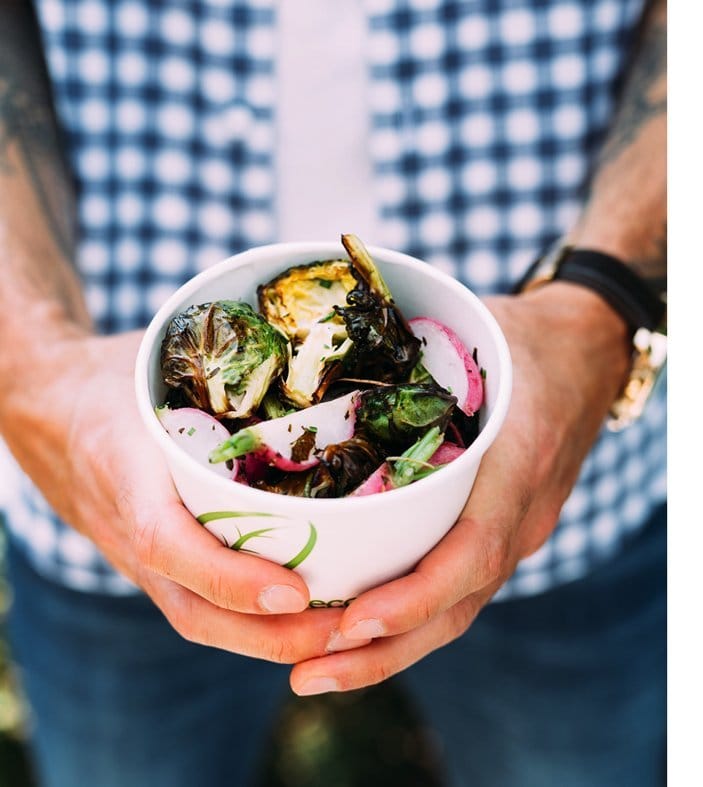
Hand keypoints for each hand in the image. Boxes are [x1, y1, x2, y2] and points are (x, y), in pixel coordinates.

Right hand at [0, 332, 347, 661]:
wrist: (43, 404)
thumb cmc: (115, 375)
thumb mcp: (159, 363)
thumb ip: (224, 373)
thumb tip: (319, 358)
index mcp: (127, 471)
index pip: (168, 543)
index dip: (231, 576)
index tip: (296, 590)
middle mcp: (129, 530)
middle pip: (194, 610)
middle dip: (273, 635)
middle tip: (350, 632)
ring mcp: (136, 559)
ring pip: (199, 620)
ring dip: (273, 642)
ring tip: (348, 636)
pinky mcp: (153, 566)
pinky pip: (200, 607)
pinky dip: (255, 625)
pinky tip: (317, 620)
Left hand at [288, 283, 631, 694]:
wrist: (590, 351)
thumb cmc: (521, 337)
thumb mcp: (472, 332)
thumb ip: (404, 357)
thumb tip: (299, 360)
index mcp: (521, 460)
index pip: (474, 551)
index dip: (414, 597)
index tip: (350, 623)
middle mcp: (523, 513)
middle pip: (460, 606)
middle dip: (385, 652)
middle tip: (306, 675)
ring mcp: (519, 530)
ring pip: (457, 609)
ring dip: (388, 650)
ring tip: (312, 673)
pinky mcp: (504, 533)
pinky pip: (458, 589)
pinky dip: (406, 619)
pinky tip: (349, 633)